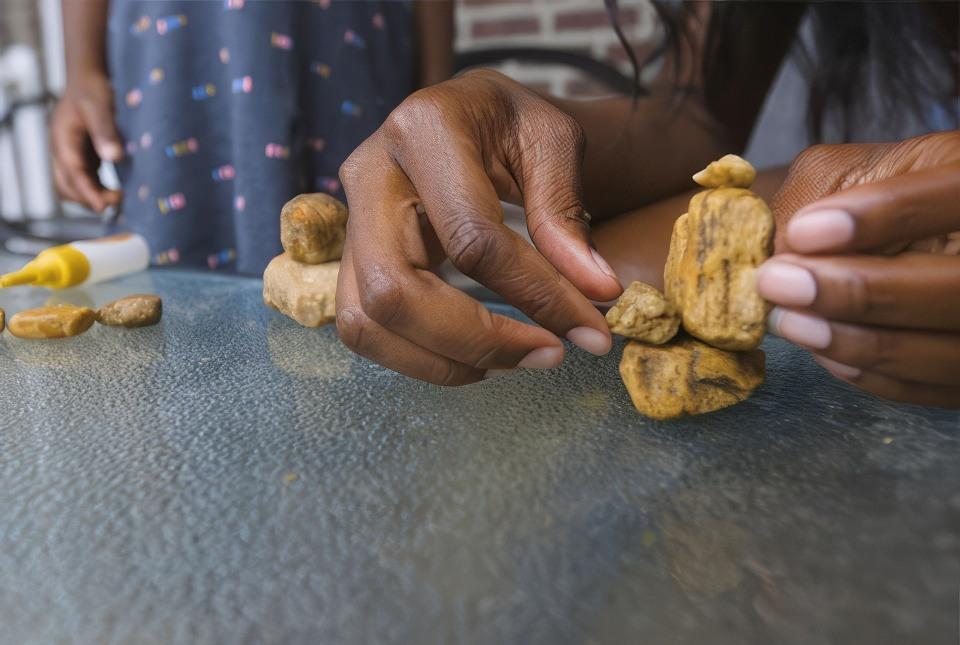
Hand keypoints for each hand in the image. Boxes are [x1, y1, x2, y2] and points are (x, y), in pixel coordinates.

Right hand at [50, 73, 123, 211]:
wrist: (88, 79)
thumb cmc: (93, 90)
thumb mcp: (100, 107)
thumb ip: (106, 132)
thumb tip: (114, 157)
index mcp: (63, 140)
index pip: (72, 173)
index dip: (87, 192)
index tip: (104, 207)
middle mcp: (62, 151)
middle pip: (67, 186)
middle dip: (90, 198)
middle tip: (119, 200)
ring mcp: (70, 155)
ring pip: (73, 187)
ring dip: (92, 196)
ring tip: (119, 198)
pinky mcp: (81, 157)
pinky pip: (84, 180)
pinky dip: (97, 190)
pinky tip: (116, 192)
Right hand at [337, 69, 622, 384]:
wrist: (463, 114)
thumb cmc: (508, 124)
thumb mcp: (552, 141)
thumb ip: (566, 212)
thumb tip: (597, 290)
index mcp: (423, 131)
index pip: (472, 239)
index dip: (535, 294)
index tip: (591, 329)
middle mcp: (369, 176)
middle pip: (395, 292)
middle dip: (476, 341)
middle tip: (547, 354)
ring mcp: (350, 221)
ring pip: (366, 323)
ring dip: (442, 362)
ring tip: (512, 360)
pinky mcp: (350, 258)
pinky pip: (365, 330)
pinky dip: (419, 359)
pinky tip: (475, 355)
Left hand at [756, 131, 959, 406]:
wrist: (890, 237)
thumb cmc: (862, 197)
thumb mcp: (853, 169)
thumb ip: (825, 193)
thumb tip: (788, 248)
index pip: (951, 198)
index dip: (882, 215)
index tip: (804, 230)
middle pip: (955, 288)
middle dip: (858, 292)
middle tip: (778, 283)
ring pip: (945, 351)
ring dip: (855, 340)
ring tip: (786, 319)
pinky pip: (926, 385)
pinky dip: (870, 372)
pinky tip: (820, 348)